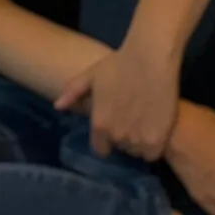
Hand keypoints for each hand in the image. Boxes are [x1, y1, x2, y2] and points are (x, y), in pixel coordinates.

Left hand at [55, 42, 179, 159]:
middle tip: (130, 120)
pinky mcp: (156, 141)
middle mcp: (117, 136)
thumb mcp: (91, 75)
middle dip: (122, 138)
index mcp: (100, 124)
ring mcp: (138, 140)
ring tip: (142, 124)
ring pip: (136, 152)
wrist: (151, 60)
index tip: (112, 131)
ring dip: (137, 143)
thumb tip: (58, 106)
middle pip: (120, 148)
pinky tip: (154, 131)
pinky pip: (151, 154)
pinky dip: (152, 147)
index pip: (100, 149)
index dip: (105, 142)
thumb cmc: (120, 65)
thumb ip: (73, 92)